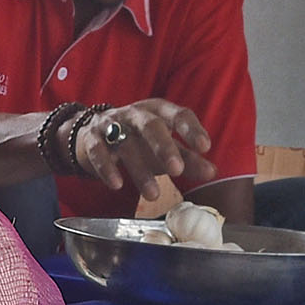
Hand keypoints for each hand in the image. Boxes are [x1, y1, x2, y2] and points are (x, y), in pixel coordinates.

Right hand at [80, 99, 214, 188]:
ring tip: (154, 194)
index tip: (204, 147)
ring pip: (126, 144)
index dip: (192, 129)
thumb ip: (188, 159)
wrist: (92, 136)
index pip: (178, 114)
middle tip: (177, 171)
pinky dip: (107, 169)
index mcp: (158, 110)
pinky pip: (99, 152)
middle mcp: (135, 114)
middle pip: (151, 125)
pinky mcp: (92, 140)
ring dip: (140, 170)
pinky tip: (117, 185)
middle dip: (164, 147)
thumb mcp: (164, 148)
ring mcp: (111, 125)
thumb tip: (212, 172)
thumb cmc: (138, 142)